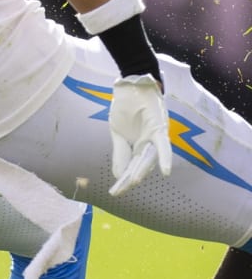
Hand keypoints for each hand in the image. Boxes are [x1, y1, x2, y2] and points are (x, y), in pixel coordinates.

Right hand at [108, 73, 171, 195]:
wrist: (130, 85)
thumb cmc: (125, 107)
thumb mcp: (117, 132)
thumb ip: (119, 153)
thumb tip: (118, 175)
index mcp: (136, 145)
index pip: (129, 167)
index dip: (123, 180)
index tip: (114, 193)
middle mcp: (147, 145)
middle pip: (138, 165)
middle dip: (129, 180)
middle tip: (119, 193)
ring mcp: (154, 137)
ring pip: (148, 158)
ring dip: (141, 170)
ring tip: (133, 182)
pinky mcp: (160, 129)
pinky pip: (163, 146)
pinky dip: (164, 158)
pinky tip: (165, 172)